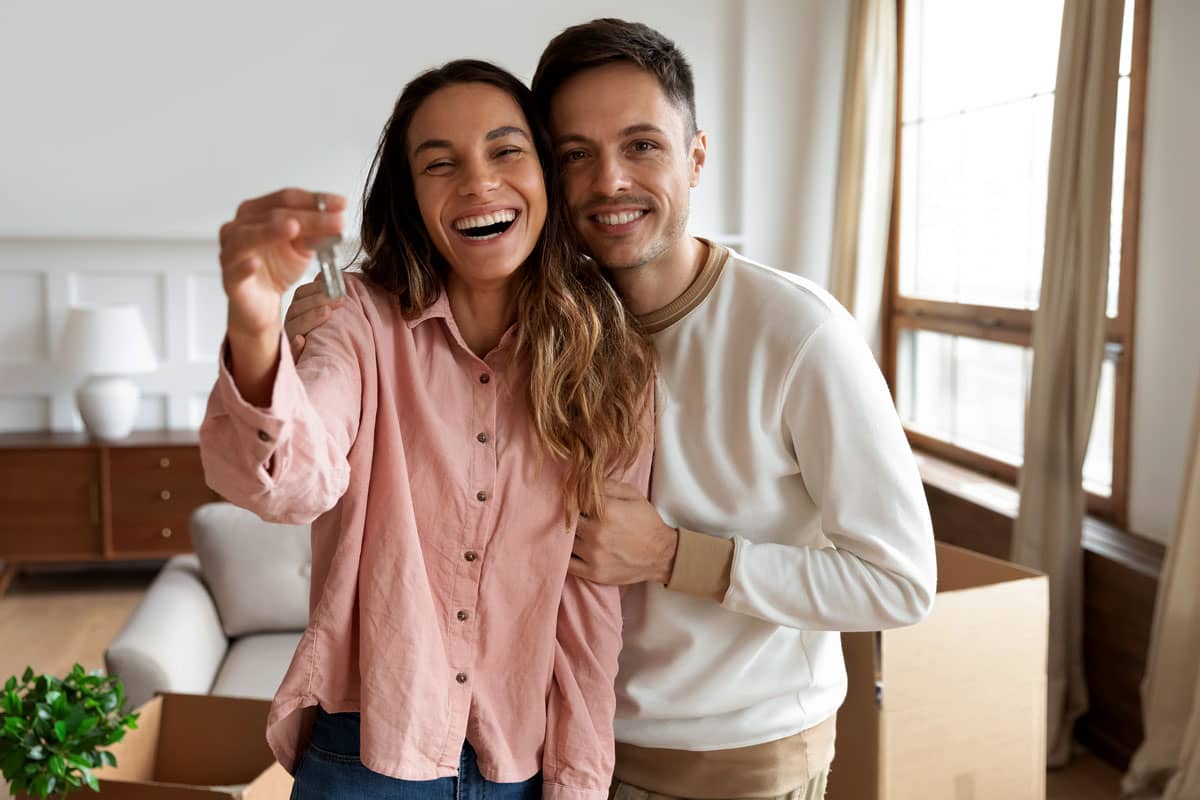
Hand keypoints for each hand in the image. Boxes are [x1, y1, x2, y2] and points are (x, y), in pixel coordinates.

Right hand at [218, 188, 345, 338]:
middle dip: (308, 217)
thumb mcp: (303, 247)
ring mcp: (231, 251)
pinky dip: (244, 266)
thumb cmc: (277, 268)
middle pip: (273, 215)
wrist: (262, 302)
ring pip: (247, 237)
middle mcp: (239, 226)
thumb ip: (315, 233)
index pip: (286, 199)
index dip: (315, 200)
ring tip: (292, 227)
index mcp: (257, 212)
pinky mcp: (229, 279)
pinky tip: (255, 263)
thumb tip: (337, 219)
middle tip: (336, 222)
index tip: (342, 204)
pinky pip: (234, 270)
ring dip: (269, 231)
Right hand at [285, 275, 342, 357]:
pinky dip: (295, 346)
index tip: (333, 284)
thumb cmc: (326, 341)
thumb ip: (325, 301)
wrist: (320, 374)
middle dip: (319, 300)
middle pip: (298, 309)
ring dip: (310, 318)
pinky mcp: (292, 360)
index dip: (315, 288)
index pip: (301, 294)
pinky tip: (300, 341)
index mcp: (297, 312)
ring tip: (327, 312)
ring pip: (294, 327)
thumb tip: (334, 279)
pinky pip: (290, 353)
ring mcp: (289, 342)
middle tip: (339, 299)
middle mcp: (291, 325)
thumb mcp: (326, 319)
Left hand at [569, 480, 678, 585]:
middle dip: (568, 516)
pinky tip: (571, 550)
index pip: (574, 499)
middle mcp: (597, 533)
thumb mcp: (632, 495)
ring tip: (575, 532)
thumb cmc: (647, 522)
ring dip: (566, 536)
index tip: (574, 499)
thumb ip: (607, 484)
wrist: (662, 555)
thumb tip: (583, 480)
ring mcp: (594, 555)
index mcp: (606, 511)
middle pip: (566, 520)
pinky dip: (565, 556)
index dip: (573, 498)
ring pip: (564, 541)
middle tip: (574, 516)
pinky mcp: (593, 573)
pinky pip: (567, 563)